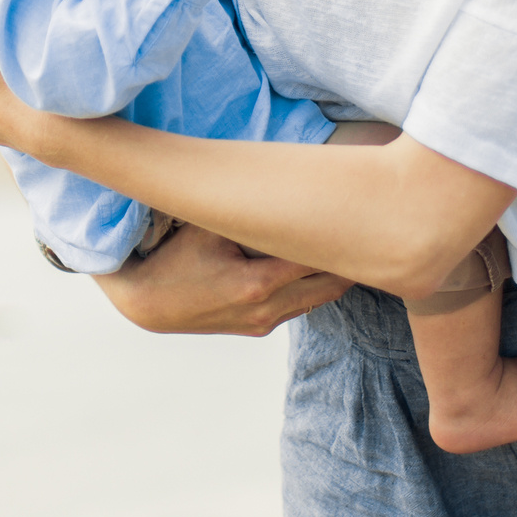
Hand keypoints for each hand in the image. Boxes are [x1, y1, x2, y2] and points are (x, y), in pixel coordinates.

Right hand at [93, 220, 352, 336]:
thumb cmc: (174, 258)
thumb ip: (247, 213)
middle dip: (350, 260)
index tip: (361, 216)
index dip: (341, 238)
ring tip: (353, 245)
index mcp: (258, 283)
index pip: (317, 258)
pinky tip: (321, 266)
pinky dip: (314, 287)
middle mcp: (267, 309)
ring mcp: (263, 323)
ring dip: (335, 276)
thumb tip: (287, 187)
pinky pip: (299, 307)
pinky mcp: (258, 328)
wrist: (146, 304)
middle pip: (329, 285)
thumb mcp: (209, 229)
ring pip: (318, 300)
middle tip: (370, 230)